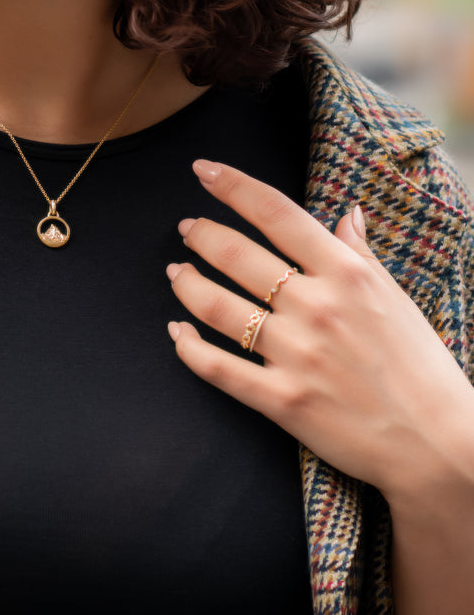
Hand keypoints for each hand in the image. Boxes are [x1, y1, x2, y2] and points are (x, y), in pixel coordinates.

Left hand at [165, 159, 473, 505]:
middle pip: (237, 255)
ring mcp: (296, 354)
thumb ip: (360, 253)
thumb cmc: (421, 366)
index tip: (203, 170)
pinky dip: (188, 346)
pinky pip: (217, 367)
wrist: (439, 445)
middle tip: (187, 228)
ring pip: (218, 306)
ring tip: (177, 272)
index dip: (233, 186)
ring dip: (187, 284)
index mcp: (345, 274)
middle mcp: (316, 307)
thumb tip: (347, 211)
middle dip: (202, 235)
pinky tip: (177, 332)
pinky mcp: (283, 400)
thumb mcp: (396, 297)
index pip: (276, 213)